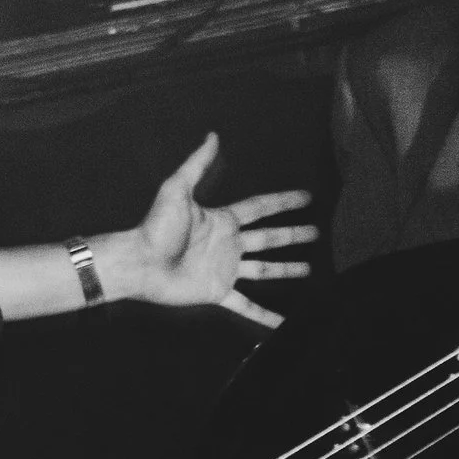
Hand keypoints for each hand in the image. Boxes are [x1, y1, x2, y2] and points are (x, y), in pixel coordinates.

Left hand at [117, 133, 316, 328]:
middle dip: (292, 235)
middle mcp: (228, 244)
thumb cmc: (156, 227)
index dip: (283, 202)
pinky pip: (246, 305)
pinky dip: (264, 316)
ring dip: (286, 269)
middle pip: (269, 238)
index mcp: (223, 220)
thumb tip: (211, 135)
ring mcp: (225, 269)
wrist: (141, 263)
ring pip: (264, 270)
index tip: (306, 197)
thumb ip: (196, 164)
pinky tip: (282, 322)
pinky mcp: (218, 292)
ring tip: (309, 268)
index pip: (260, 208)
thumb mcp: (177, 189)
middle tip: (317, 232)